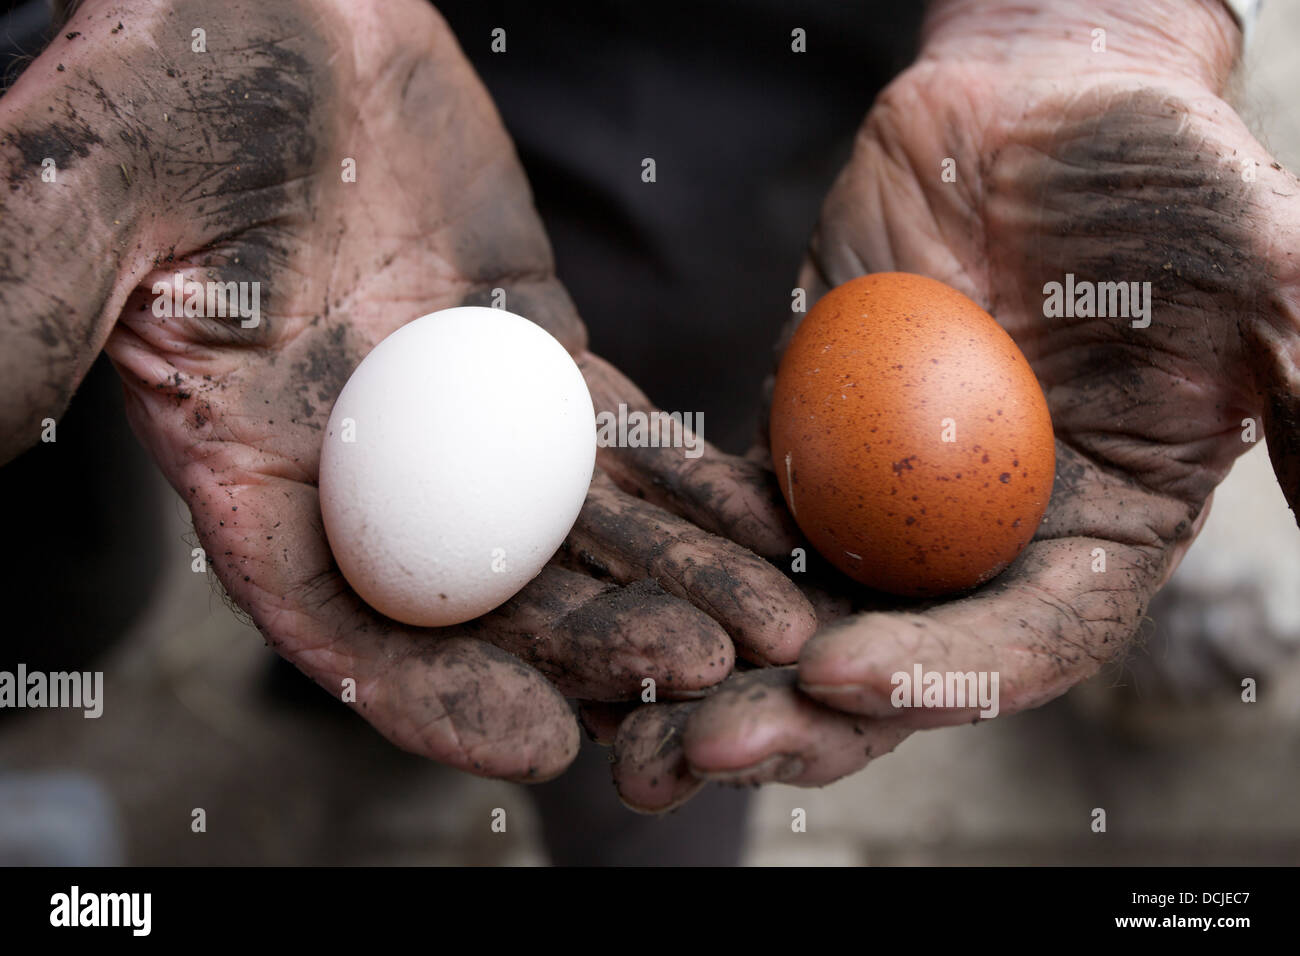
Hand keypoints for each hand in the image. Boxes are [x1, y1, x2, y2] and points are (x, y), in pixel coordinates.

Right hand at [0, 0, 813, 781]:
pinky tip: (761, 521)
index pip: (340, 624)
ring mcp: (457, 411)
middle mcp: (364, 465)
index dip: (434, 696)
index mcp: (252, 466)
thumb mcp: (86, 202)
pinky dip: (690, 476)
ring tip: (770, 622)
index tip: (543, 745)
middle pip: (490, 591)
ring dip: (675, 575)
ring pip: (574, 522)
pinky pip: (621, 427)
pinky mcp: (532, 345)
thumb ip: (29, 323)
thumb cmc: (169, 82)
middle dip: (600, 639)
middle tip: (710, 670)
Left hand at [610, 0, 1299, 809]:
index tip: (839, 674)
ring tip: (633, 735)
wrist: (1034, 98)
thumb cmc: (1157, 174)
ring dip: (720, 678)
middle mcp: (990, 544)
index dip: (942, 674)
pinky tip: (613, 611)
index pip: (1026, 643)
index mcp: (1097, 540)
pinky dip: (683, 570)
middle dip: (804, 715)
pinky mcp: (812, 446)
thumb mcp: (1266, 265)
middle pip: (895, 660)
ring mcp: (893, 503)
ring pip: (800, 615)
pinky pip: (739, 521)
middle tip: (708, 746)